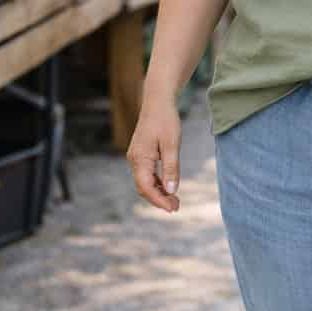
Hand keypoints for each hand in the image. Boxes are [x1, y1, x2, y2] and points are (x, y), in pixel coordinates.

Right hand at [127, 94, 182, 213]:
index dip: (159, 200)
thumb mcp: (172, 144)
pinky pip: (147, 174)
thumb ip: (171, 168)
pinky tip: (169, 187)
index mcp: (140, 158)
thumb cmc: (166, 120)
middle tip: (177, 207)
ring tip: (175, 201)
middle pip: (143, 187)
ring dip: (159, 193)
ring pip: (145, 182)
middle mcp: (134, 159)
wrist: (157, 102)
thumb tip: (172, 190)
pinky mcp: (141, 155)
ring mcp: (136, 157)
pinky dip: (157, 183)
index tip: (172, 209)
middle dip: (159, 199)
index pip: (146, 186)